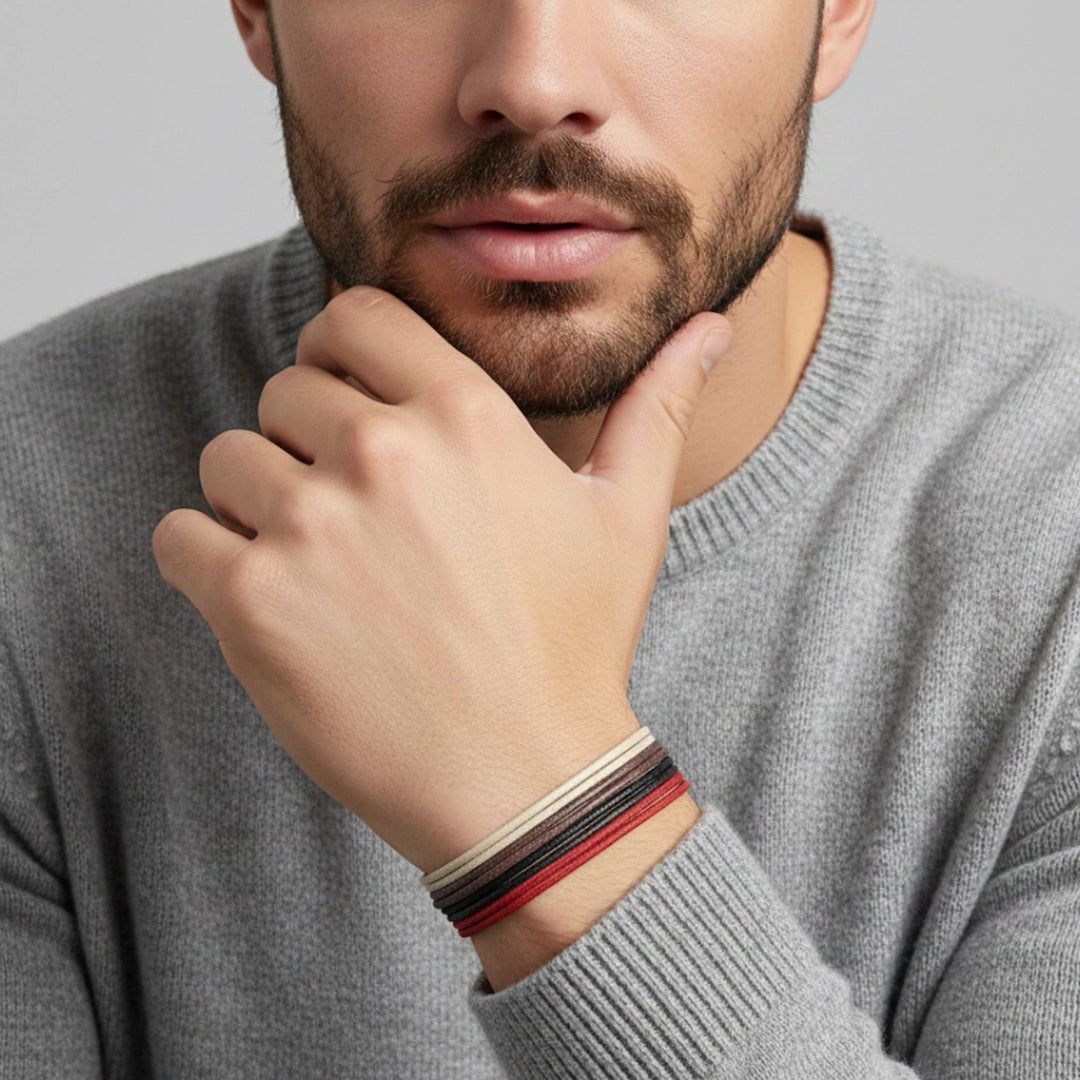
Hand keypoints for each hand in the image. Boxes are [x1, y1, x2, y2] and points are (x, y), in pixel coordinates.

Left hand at [152, 286, 731, 872]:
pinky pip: (179, 536)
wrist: (525, 780)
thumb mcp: (629, 517)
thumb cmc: (575, 646)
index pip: (350, 317)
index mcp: (465, 414)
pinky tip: (268, 600)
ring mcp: (311, 525)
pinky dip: (205, 560)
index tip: (351, 404)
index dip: (341, 356)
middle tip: (351, 513)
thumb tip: (713, 327)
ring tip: (315, 565)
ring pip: (226, 459)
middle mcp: (383, 451)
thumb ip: (657, 407)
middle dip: (306, 439)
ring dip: (255, 502)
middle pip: (285, 390)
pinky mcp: (253, 601)